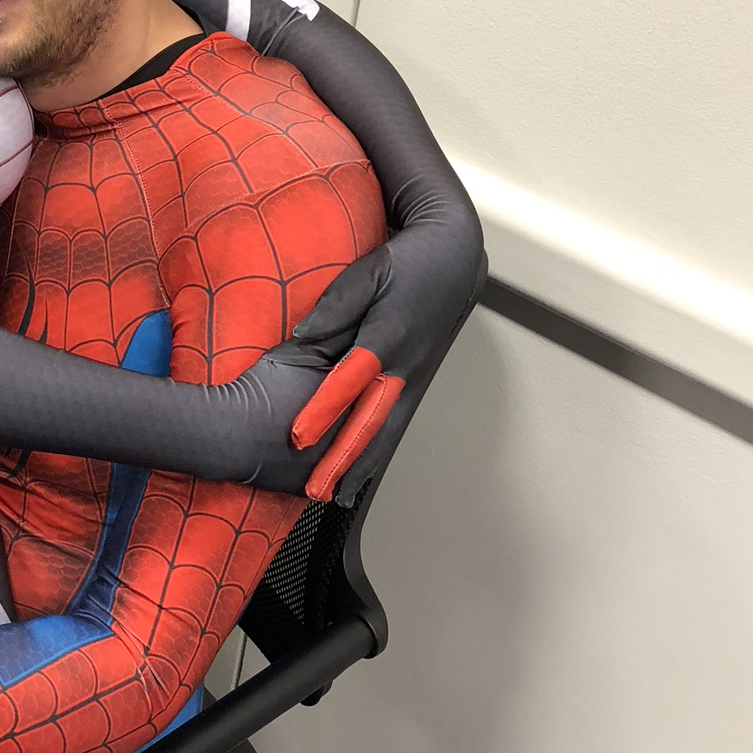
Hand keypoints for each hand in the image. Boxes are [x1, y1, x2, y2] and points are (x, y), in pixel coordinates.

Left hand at [289, 237, 478, 504]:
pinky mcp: (416, 380)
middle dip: (341, 459)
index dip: (322, 410)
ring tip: (338, 497)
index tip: (298, 435)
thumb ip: (336, 304)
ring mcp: (413, 376)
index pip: (349, 381)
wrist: (454, 255)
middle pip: (370, 421)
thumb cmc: (410, 260)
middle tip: (318, 491)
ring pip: (386, 431)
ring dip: (361, 466)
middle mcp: (404, 364)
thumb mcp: (369, 270)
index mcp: (389, 336)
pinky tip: (362, 470)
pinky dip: (377, 451)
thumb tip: (304, 334)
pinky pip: (395, 422)